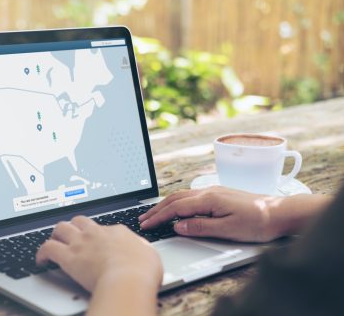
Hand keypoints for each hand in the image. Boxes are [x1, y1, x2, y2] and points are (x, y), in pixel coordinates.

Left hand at [36, 216, 162, 292]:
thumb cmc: (142, 271)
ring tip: (54, 241)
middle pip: (79, 221)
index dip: (97, 234)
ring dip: (56, 234)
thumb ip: (143, 250)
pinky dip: (41, 253)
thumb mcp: (150, 255)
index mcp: (117, 231)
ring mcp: (81, 243)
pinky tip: (41, 260)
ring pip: (61, 228)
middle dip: (74, 226)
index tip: (96, 241)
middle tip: (72, 235)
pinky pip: (48, 248)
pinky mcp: (68, 257)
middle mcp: (97, 233)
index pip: (103, 227)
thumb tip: (143, 250)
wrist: (128, 279)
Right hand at [139, 186, 282, 241]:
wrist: (280, 212)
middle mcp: (209, 191)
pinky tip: (176, 208)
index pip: (176, 208)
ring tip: (154, 214)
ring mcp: (213, 191)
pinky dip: (177, 202)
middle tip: (143, 219)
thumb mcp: (228, 230)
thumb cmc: (258, 222)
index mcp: (209, 199)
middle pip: (175, 199)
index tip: (146, 225)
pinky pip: (191, 196)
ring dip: (165, 205)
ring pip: (182, 195)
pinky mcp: (219, 194)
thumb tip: (179, 226)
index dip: (159, 217)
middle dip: (156, 209)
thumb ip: (201, 227)